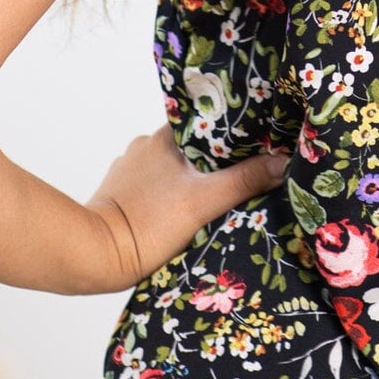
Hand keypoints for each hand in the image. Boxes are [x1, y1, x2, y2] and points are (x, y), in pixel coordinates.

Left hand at [83, 126, 288, 290]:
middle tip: (246, 174)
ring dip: (191, 179)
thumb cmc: (148, 224)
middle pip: (192, 147)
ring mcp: (129, 172)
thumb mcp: (204, 201)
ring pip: (173, 168)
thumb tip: (283, 162)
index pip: (207, 122)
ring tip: (217, 197)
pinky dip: (171, 195)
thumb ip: (244, 180)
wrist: (95, 256)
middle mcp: (144, 147)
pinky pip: (155, 187)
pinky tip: (185, 213)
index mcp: (164, 137)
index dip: (233, 132)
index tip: (257, 143)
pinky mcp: (120, 195)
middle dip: (216, 160)